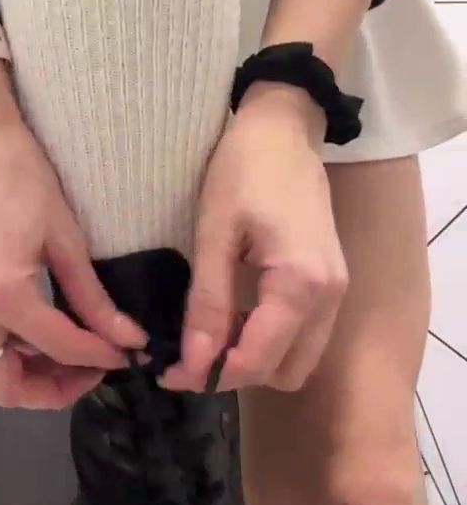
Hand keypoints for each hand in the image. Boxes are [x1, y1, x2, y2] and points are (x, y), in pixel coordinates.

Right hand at [0, 67, 145, 408]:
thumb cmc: (24, 176)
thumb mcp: (66, 238)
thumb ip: (93, 298)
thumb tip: (127, 341)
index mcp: (0, 294)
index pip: (58, 346)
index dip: (98, 358)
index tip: (128, 356)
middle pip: (3, 385)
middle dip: (50, 388)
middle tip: (92, 369)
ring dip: (32, 369)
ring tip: (76, 349)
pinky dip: (15, 345)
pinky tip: (48, 324)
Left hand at [162, 83, 348, 393]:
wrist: (284, 128)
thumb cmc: (242, 169)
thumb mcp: (214, 233)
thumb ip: (208, 302)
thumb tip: (194, 362)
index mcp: (300, 285)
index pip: (257, 360)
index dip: (211, 376)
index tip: (167, 373)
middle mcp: (329, 298)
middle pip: (284, 372)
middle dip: (237, 373)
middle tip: (188, 354)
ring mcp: (337, 291)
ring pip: (299, 360)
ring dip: (256, 360)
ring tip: (208, 337)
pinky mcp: (333, 282)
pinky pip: (305, 336)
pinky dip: (271, 340)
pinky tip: (234, 318)